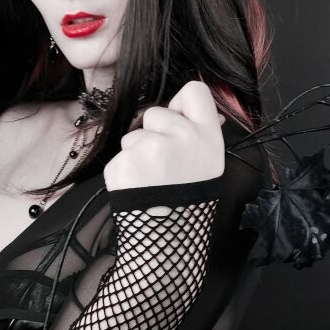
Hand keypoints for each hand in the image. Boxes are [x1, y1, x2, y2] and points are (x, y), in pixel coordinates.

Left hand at [103, 80, 225, 191]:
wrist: (167, 239)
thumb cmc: (190, 202)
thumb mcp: (210, 164)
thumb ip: (202, 133)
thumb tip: (197, 108)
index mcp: (205, 135)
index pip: (194, 91)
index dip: (181, 104)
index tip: (178, 120)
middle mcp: (179, 136)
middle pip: (155, 112)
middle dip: (153, 132)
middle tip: (164, 163)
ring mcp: (148, 148)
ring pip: (133, 135)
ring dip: (137, 153)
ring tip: (151, 179)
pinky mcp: (123, 163)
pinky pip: (120, 156)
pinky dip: (125, 170)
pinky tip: (137, 187)